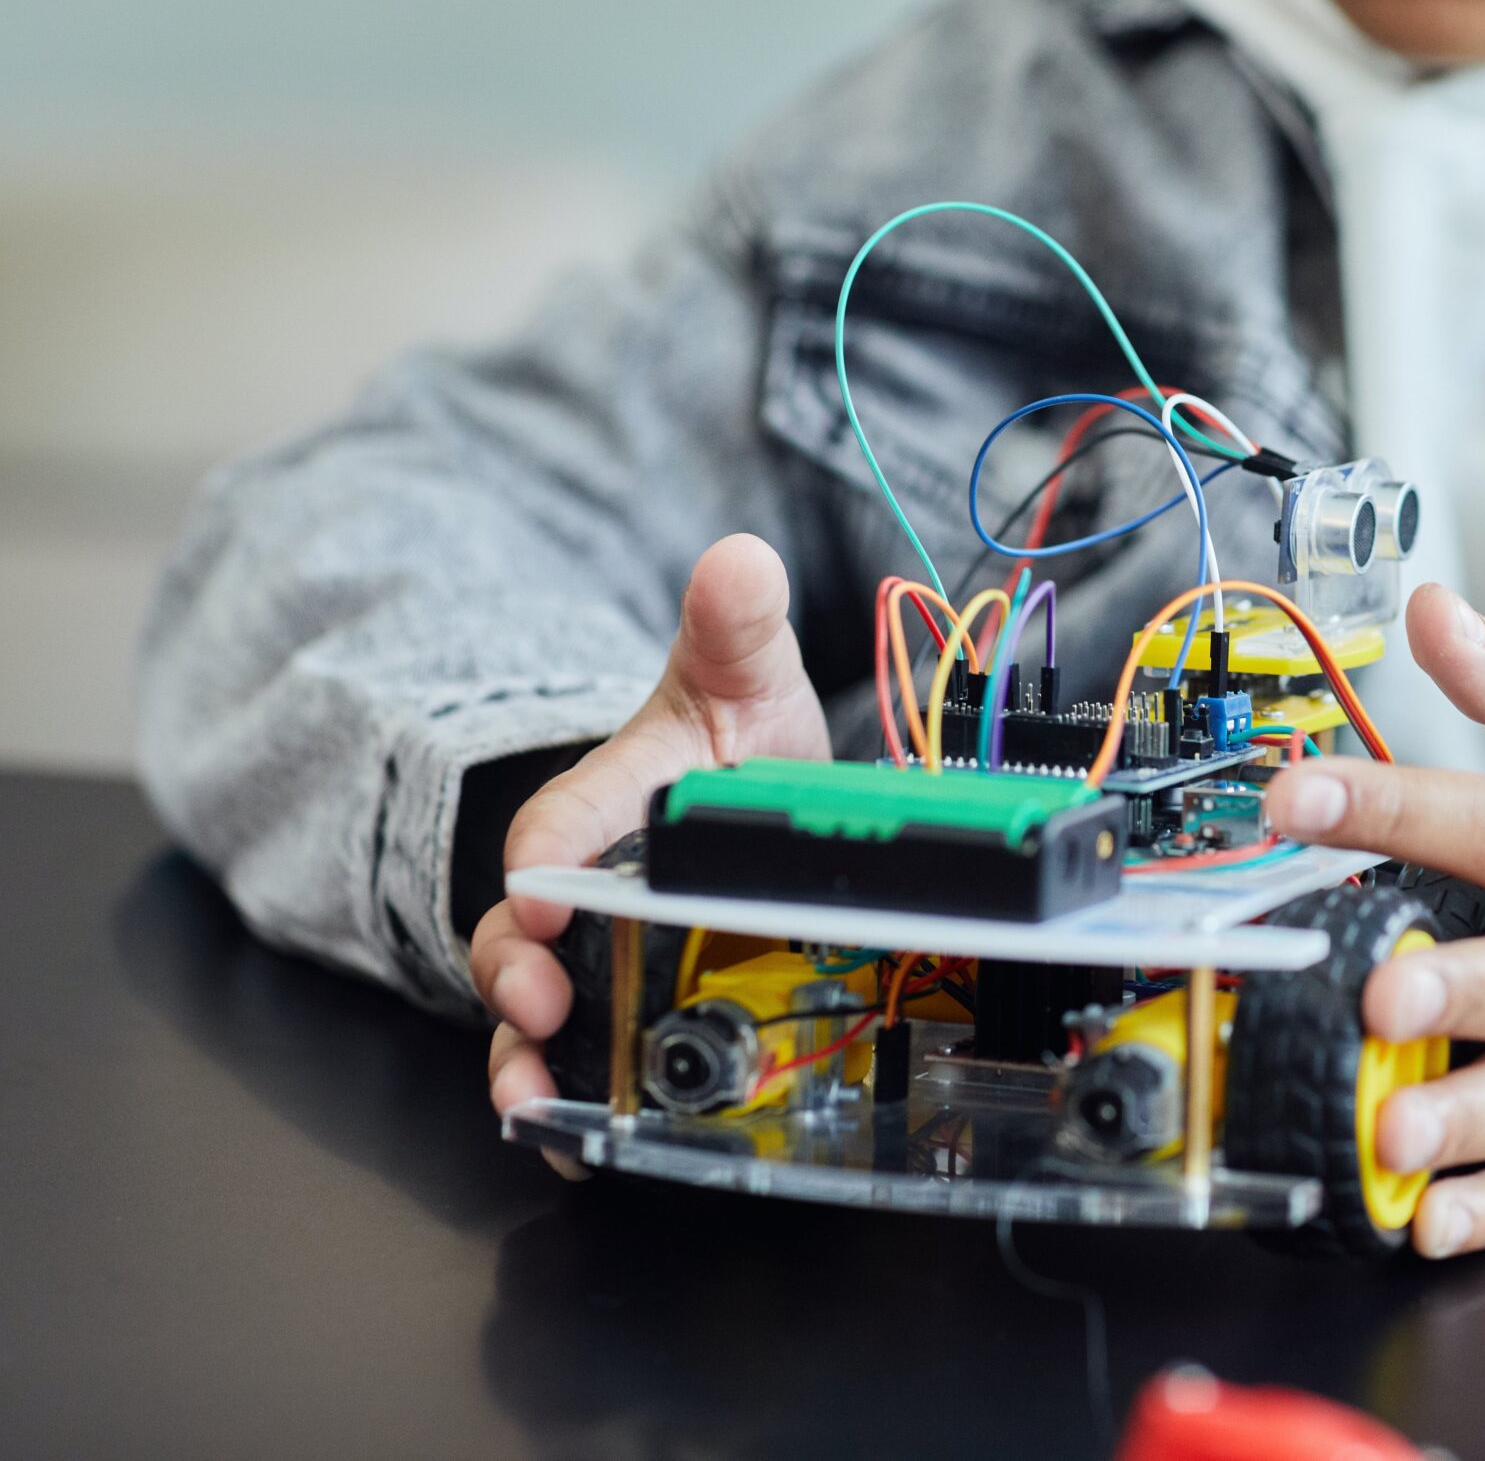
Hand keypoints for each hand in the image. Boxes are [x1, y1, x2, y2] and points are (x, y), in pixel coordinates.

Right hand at [469, 534, 829, 1126]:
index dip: (548, 860)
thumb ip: (735, 627)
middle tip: (534, 1005)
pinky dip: (570, 1110)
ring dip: (525, 1063)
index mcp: (604, 805)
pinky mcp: (623, 1011)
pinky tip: (575, 1145)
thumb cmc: (727, 744)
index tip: (551, 894)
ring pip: (533, 1018)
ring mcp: (596, 958)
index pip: (556, 827)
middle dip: (515, 975)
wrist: (749, 801)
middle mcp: (582, 890)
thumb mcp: (742, 682)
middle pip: (519, 939)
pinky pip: (581, 1068)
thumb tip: (739, 558)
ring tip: (530, 1107)